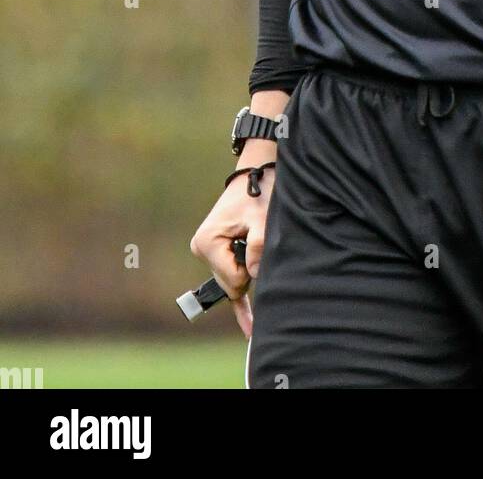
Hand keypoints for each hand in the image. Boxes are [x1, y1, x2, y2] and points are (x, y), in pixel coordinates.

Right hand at [189, 167, 275, 338]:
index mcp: (207, 242)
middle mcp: (202, 248)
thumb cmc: (259, 193)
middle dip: (249, 273)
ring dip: (249, 272)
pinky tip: (250, 326)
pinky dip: (240, 303)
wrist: (256, 175)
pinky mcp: (217, 253)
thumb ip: (257, 246)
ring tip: (259, 251)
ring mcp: (208, 251)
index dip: (251, 271)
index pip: (232, 279)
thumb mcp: (261, 218)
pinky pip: (228, 283)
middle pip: (231, 283)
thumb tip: (255, 276)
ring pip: (234, 281)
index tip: (257, 248)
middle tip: (258, 242)